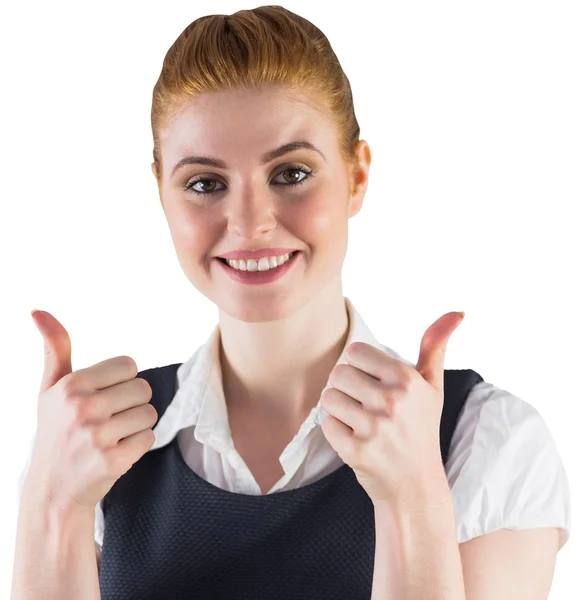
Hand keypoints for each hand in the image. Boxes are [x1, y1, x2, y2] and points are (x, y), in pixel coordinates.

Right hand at [23, 310, 157, 511]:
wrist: (52, 490)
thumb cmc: (55, 433)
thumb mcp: (49, 389)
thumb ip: (54, 349)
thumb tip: (37, 310)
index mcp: (71, 385)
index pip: (129, 365)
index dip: (121, 381)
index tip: (103, 397)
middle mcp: (83, 408)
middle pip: (143, 388)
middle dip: (131, 403)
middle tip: (108, 419)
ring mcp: (98, 436)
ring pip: (150, 413)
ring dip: (136, 425)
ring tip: (111, 436)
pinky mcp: (113, 460)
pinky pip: (149, 438)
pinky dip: (137, 445)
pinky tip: (115, 452)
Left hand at [320, 311, 464, 505]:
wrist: (415, 486)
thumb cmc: (421, 430)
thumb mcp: (433, 387)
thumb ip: (435, 346)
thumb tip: (457, 311)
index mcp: (407, 379)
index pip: (354, 352)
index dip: (359, 368)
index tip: (373, 384)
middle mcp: (392, 401)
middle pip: (338, 373)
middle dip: (346, 388)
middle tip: (365, 406)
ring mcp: (373, 427)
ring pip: (328, 397)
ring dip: (338, 409)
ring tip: (359, 421)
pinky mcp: (356, 450)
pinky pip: (326, 423)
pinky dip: (335, 431)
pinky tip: (355, 438)